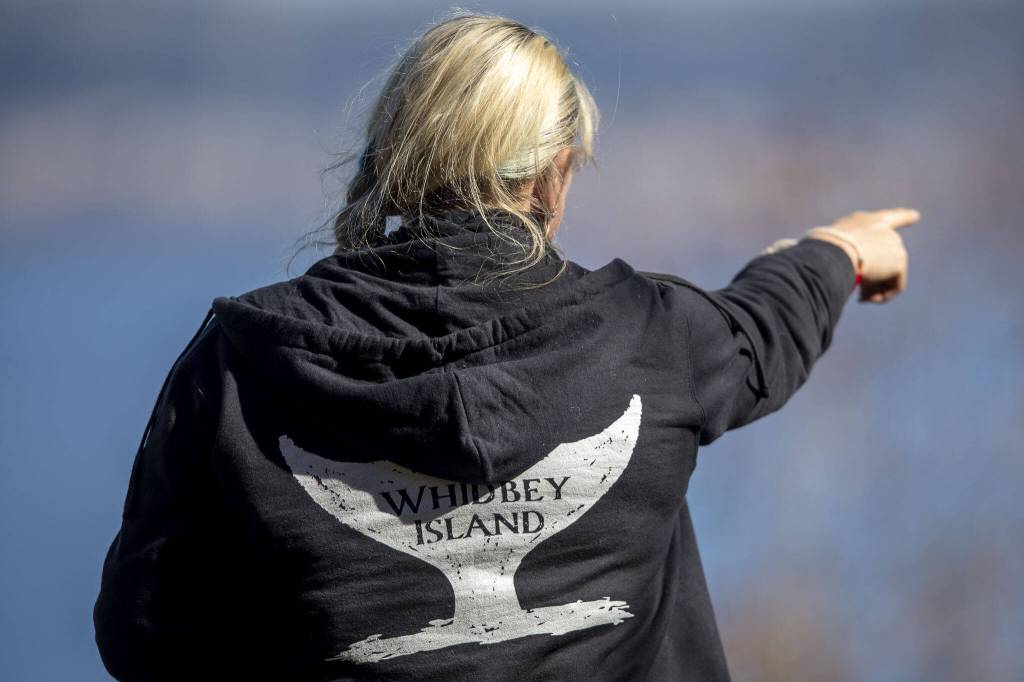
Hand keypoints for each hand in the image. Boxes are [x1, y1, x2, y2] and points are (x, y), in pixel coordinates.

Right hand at [804, 208, 920, 303]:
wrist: (832, 251)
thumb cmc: (818, 250)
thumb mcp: (821, 248)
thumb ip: (828, 254)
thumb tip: (799, 264)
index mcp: (863, 221)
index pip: (887, 217)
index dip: (901, 217)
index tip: (915, 216)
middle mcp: (883, 229)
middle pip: (886, 257)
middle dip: (875, 278)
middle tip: (858, 293)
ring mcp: (894, 244)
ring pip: (888, 274)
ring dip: (873, 288)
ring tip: (857, 296)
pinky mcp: (899, 261)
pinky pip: (895, 286)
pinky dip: (882, 296)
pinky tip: (864, 298)